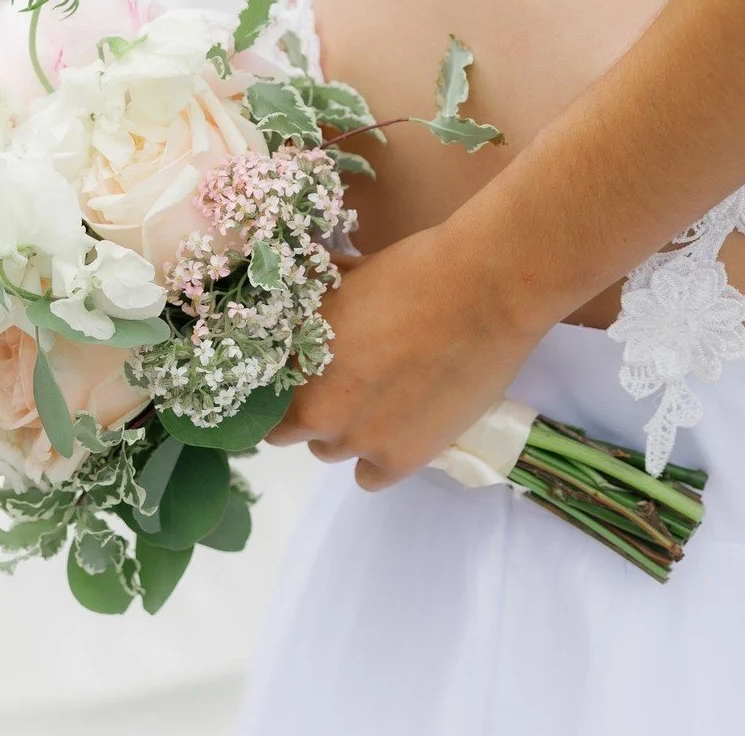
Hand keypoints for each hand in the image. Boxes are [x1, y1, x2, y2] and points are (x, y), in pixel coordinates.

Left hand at [268, 223, 542, 488]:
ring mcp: (356, 438)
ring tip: (383, 395)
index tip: (302, 372)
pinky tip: (400, 425)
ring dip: (347, 428)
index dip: (280, 382)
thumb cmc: (414, 268)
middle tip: (346, 380)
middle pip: (289, 428)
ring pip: (329, 450)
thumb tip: (291, 295)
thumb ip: (312, 302)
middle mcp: (314, 407)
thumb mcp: (345, 276)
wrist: (484, 289)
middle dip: (311, 405)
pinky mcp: (400, 460)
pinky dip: (379, 456)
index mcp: (295, 358)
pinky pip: (369, 476)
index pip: (260, 392)